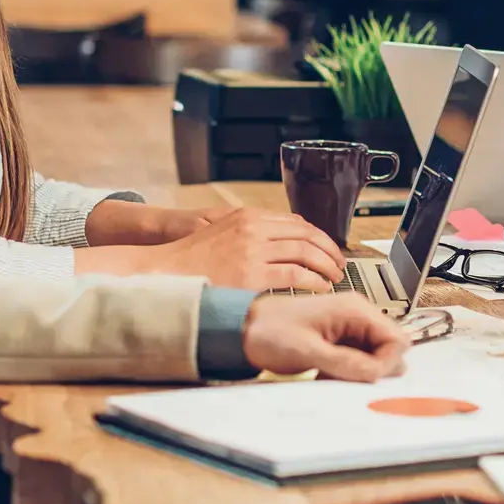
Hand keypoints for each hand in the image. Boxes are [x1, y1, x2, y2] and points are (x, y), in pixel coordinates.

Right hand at [77, 208, 344, 290]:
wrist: (164, 271)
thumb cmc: (192, 259)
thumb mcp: (224, 232)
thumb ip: (253, 233)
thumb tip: (285, 242)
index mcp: (248, 216)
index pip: (297, 222)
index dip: (319, 236)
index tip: (328, 248)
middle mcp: (253, 228)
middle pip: (306, 234)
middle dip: (328, 250)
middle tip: (339, 264)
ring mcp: (252, 250)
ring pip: (305, 252)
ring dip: (325, 265)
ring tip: (334, 276)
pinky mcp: (250, 274)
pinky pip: (295, 275)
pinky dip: (313, 281)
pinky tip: (320, 287)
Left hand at [240, 294, 409, 381]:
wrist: (243, 328)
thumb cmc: (269, 331)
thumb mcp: (308, 351)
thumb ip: (346, 363)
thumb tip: (377, 373)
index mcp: (355, 310)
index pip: (397, 339)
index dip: (386, 363)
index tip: (364, 378)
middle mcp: (357, 315)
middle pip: (389, 348)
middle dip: (374, 369)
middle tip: (346, 377)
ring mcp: (349, 327)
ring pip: (375, 356)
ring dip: (360, 372)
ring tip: (333, 374)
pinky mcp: (340, 338)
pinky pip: (359, 359)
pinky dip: (349, 371)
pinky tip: (328, 373)